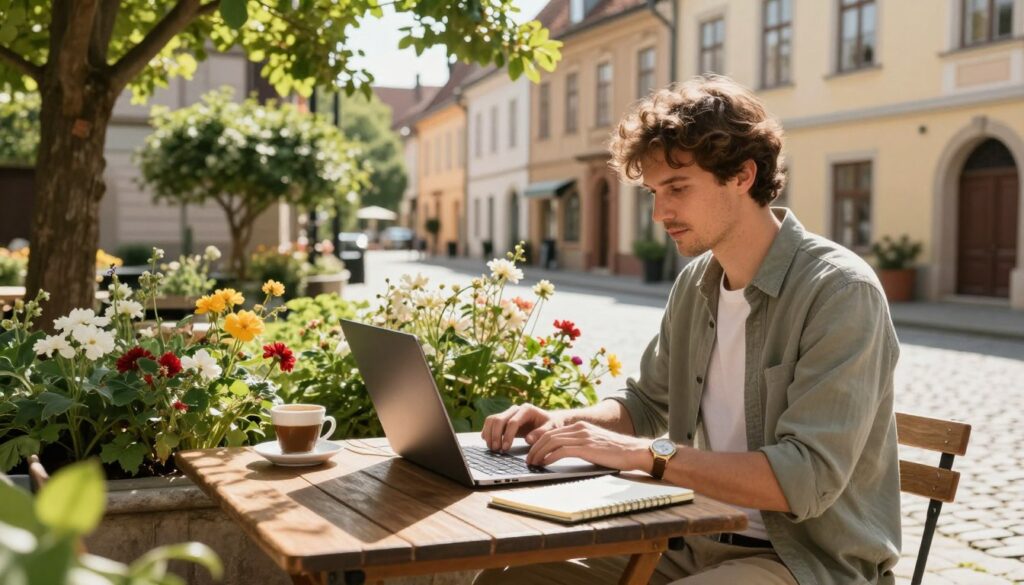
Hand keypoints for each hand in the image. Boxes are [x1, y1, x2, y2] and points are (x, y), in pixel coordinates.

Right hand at [481, 404, 561, 451]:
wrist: (549, 421)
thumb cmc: (551, 425)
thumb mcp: (551, 429)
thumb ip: (541, 433)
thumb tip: (528, 439)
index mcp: (527, 409)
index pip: (512, 422)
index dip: (508, 435)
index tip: (506, 447)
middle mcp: (516, 409)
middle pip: (499, 420)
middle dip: (496, 436)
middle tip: (496, 450)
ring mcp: (509, 413)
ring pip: (492, 420)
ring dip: (489, 434)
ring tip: (492, 448)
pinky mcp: (504, 419)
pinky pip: (491, 422)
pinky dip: (487, 431)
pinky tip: (488, 441)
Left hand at [525, 421, 650, 471]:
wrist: (634, 451)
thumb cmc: (617, 452)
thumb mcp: (595, 444)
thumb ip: (580, 445)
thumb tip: (563, 454)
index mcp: (580, 426)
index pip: (553, 432)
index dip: (539, 442)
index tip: (532, 452)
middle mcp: (580, 428)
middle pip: (549, 435)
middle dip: (535, 448)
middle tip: (528, 459)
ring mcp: (583, 437)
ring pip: (552, 442)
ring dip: (538, 453)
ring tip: (532, 463)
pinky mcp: (586, 447)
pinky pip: (561, 451)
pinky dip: (549, 457)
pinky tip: (544, 464)